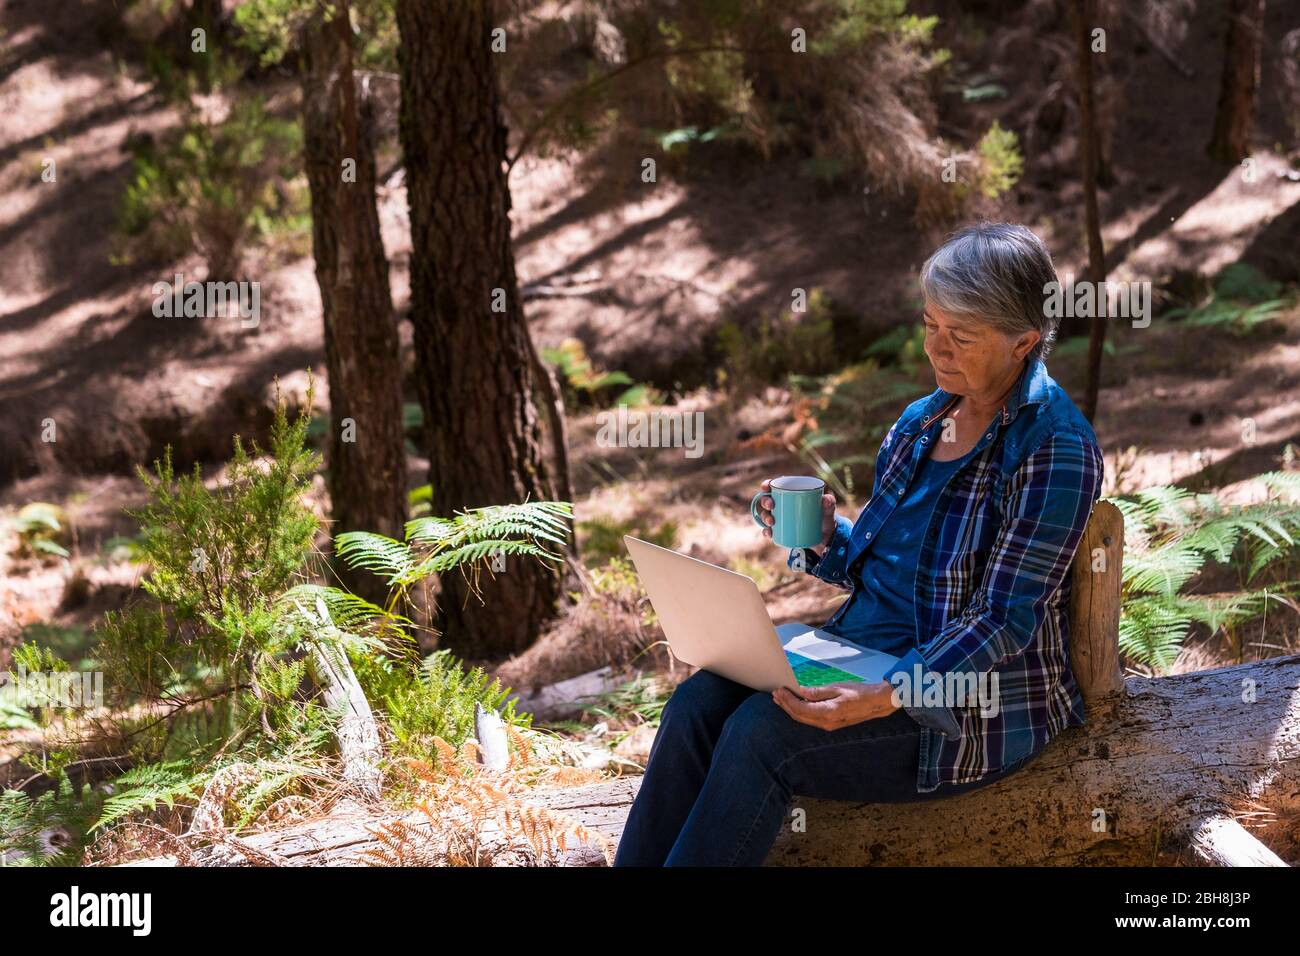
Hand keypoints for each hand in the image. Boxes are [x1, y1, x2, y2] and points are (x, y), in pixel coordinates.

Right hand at [756, 479, 836, 546]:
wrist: (826, 536)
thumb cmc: (825, 517)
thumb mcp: (828, 509)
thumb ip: (830, 503)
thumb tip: (825, 499)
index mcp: (791, 493)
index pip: (775, 486)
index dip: (766, 485)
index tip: (766, 487)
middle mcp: (782, 504)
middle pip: (767, 499)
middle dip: (764, 501)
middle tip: (771, 505)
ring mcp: (780, 518)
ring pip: (766, 514)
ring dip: (764, 516)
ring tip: (772, 522)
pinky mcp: (781, 531)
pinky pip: (769, 530)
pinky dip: (767, 532)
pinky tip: (769, 533)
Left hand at [771, 681, 899, 729]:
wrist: (876, 703)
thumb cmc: (859, 693)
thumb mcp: (837, 688)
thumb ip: (817, 692)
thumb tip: (800, 691)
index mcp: (828, 713)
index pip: (800, 709)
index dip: (787, 700)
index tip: (779, 690)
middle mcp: (826, 723)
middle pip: (799, 716)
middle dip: (785, 705)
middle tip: (776, 694)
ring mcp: (829, 725)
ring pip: (803, 719)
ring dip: (791, 709)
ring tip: (781, 699)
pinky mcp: (831, 724)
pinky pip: (811, 719)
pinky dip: (800, 711)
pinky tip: (796, 704)